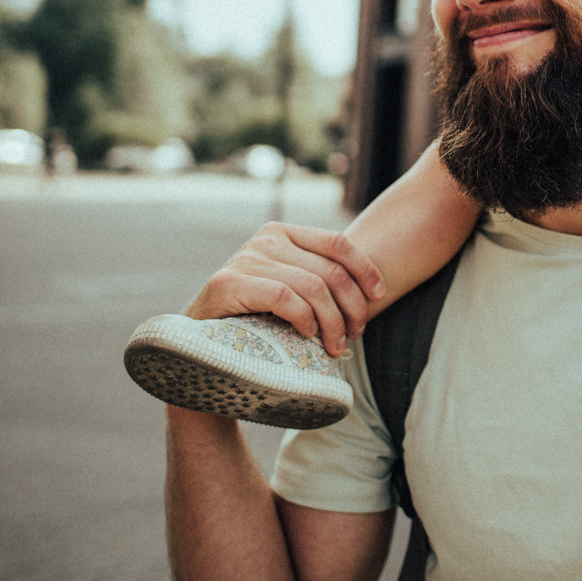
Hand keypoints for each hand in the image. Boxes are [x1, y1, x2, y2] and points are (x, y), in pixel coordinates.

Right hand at [185, 222, 384, 351]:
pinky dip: (304, 319)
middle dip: (351, 306)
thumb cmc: (255, 321)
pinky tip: (308, 336)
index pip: (338, 243)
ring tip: (335, 346)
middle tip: (354, 335)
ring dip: (332, 322)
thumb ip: (318, 280)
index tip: (379, 296)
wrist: (202, 347)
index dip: (365, 270)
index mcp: (284, 234)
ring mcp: (246, 258)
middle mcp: (266, 239)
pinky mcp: (229, 283)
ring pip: (312, 286)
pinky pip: (284, 298)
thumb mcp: (291, 291)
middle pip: (330, 270)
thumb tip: (374, 292)